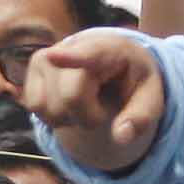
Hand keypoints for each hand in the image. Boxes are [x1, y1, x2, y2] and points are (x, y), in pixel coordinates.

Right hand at [21, 27, 165, 173]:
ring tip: (85, 104)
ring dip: (69, 118)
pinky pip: (35, 107)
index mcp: (109, 49)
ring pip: (50, 107)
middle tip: (102, 110)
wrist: (112, 61)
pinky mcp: (33, 68)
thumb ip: (141, 117)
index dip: (71, 57)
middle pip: (71, 98)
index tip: (54, 56)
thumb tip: (121, 137)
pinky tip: (67, 105)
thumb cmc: (132, 79)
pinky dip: (52, 116)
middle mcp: (72, 46)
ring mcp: (48, 56)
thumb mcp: (150, 97)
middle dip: (88, 117)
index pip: (90, 53)